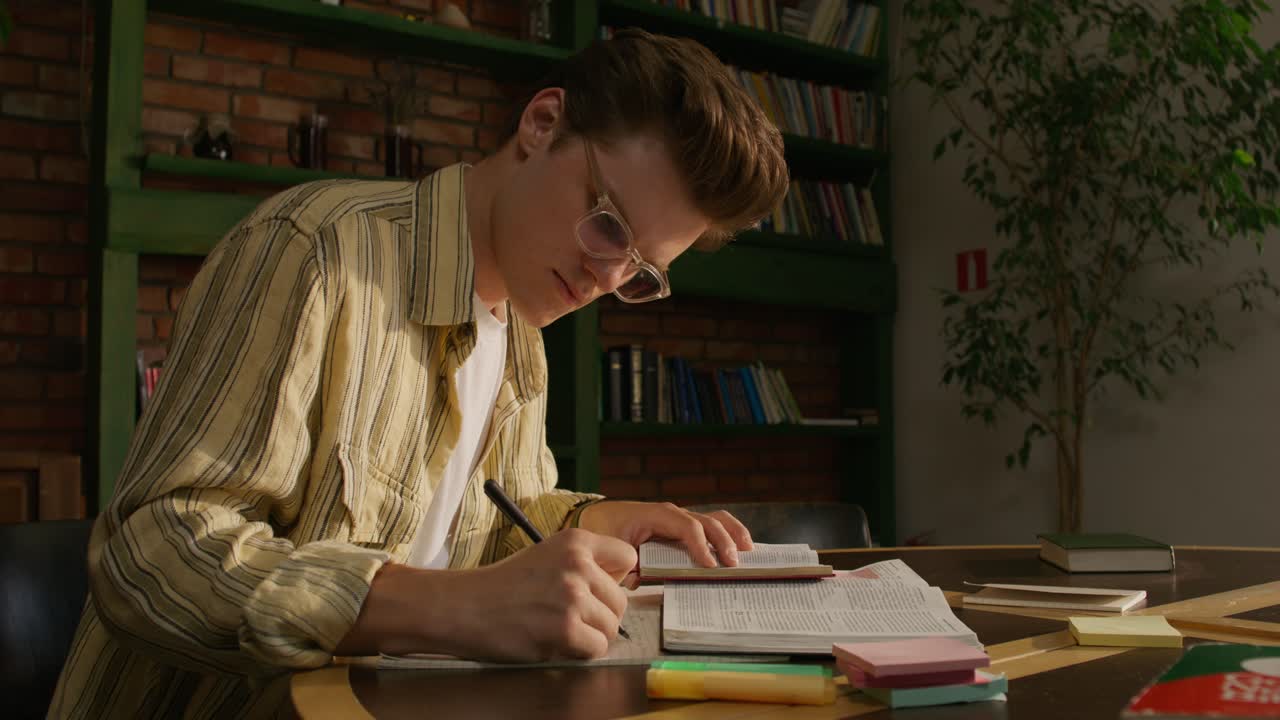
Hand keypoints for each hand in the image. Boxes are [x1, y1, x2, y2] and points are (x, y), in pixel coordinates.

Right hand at [428, 529, 635, 661]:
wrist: (466, 606)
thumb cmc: (503, 586)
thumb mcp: (547, 556)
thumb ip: (583, 565)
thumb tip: (618, 588)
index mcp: (576, 541)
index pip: (628, 557)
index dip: (615, 579)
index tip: (598, 590)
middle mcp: (578, 564)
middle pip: (621, 600)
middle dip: (602, 615)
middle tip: (574, 619)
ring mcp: (573, 595)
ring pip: (611, 627)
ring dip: (591, 636)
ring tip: (562, 631)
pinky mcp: (565, 627)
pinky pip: (597, 648)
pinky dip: (581, 653)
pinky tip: (558, 643)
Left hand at [576, 501, 753, 567]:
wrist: (597, 518)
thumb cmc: (606, 532)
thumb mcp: (615, 549)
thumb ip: (630, 565)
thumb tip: (643, 581)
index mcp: (656, 515)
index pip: (687, 527)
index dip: (701, 545)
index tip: (710, 566)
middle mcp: (672, 513)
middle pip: (707, 521)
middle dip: (723, 541)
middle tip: (734, 564)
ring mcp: (679, 517)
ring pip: (714, 518)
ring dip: (732, 533)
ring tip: (748, 551)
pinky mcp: (682, 525)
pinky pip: (709, 525)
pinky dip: (727, 533)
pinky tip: (740, 547)